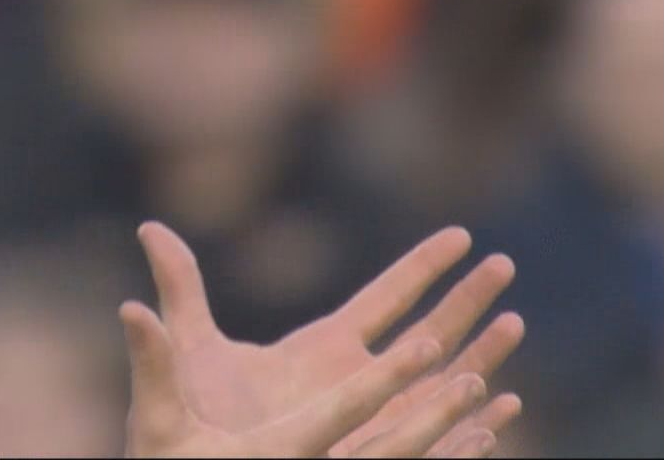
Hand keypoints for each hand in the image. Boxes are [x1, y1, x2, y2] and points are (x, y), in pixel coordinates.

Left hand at [123, 222, 523, 457]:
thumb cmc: (190, 425)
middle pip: (427, 332)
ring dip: (480, 357)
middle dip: (468, 300)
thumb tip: (148, 227)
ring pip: (439, 387)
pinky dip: (469, 430)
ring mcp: (369, 425)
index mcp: (323, 348)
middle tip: (507, 264)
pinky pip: (430, 448)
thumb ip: (180, 288)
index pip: (385, 298)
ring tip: (516, 324)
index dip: (423, 265)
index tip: (461, 233)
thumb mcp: (189, 351)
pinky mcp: (368, 459)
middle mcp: (356, 382)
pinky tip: (500, 413)